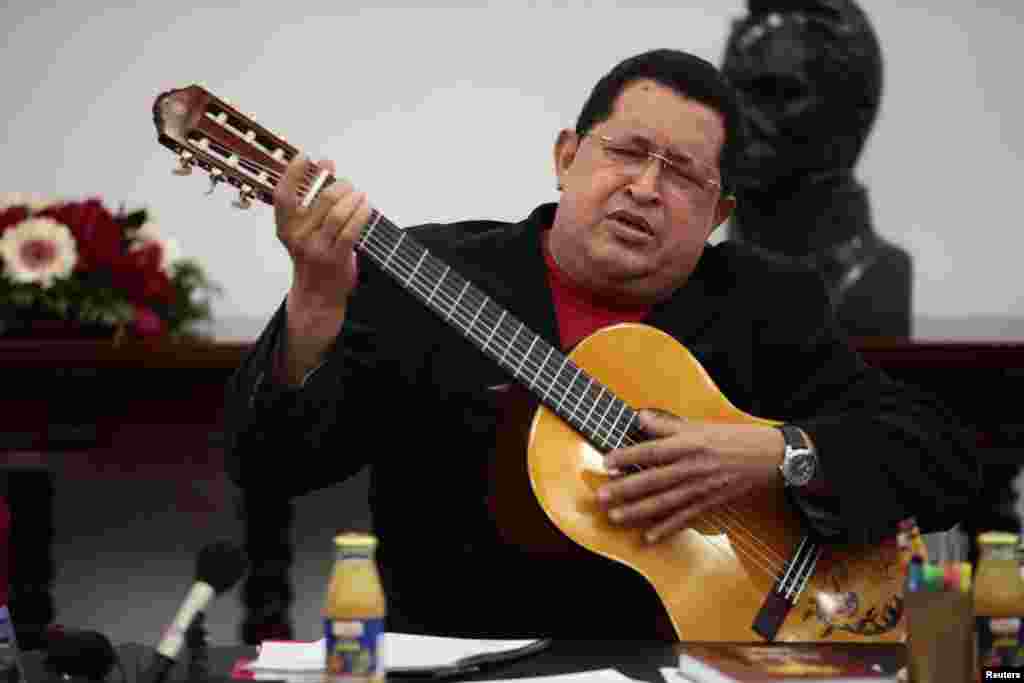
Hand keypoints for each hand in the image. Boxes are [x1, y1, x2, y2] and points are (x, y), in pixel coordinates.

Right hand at [274, 154, 371, 313]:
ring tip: (359, 195)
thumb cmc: (312, 256)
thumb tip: (326, 163)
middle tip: (348, 185)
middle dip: (341, 185)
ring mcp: (316, 248)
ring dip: (354, 198)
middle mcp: (298, 237)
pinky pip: (351, 230)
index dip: (293, 173)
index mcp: (285, 227)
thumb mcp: (303, 229)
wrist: (316, 295)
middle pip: (322, 199)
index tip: (305, 157)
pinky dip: (361, 214)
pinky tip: (366, 207)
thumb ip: (312, 196)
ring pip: (338, 212)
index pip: (283, 195)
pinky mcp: (335, 258)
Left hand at [597, 410, 784, 542]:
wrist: (767, 457)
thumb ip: (666, 424)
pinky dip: (666, 529)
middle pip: (654, 480)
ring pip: (665, 502)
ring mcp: (701, 488)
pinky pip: (684, 518)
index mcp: (689, 444)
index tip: (606, 462)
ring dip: (639, 512)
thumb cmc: (731, 438)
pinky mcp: (709, 503)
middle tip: (601, 497)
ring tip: (615, 517)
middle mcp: (692, 467)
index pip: (653, 451)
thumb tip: (638, 417)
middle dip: (626, 490)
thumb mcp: (698, 425)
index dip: (628, 457)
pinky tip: (649, 537)